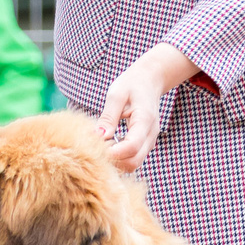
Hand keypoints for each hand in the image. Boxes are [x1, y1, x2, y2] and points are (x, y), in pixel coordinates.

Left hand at [99, 43, 199, 171]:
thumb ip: (108, 117)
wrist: (150, 80)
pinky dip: (120, 158)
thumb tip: (97, 137)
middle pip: (133, 162)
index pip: (131, 147)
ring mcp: (150, 141)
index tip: (94, 148)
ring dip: (116, 161)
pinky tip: (108, 145)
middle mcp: (151, 134)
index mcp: (145, 120)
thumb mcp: (116, 94)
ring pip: (134, 163)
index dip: (113, 153)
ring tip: (101, 146)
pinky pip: (133, 158)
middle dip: (113, 161)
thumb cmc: (132, 84)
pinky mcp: (145, 144)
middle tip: (94, 149)